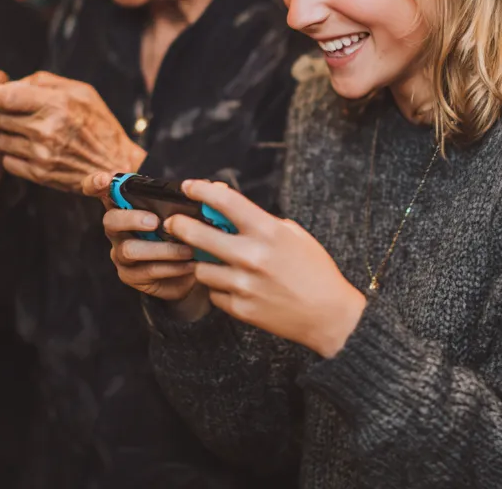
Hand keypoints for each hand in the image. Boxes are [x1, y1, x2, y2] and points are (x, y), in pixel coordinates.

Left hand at [0, 72, 144, 192]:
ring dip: (6, 134)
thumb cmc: (98, 123)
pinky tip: (32, 149)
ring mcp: (41, 154)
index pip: (4, 96)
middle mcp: (46, 129)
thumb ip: (36, 80)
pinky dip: (14, 153)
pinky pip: (7, 160)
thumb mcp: (78, 90)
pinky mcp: (38, 174)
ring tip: (28, 132)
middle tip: (8, 112)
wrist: (116, 164)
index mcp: (57, 103)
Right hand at [88, 172, 209, 319]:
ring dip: (162, 249)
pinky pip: (147, 271)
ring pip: (130, 250)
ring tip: (187, 250)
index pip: (102, 190)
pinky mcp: (131, 275)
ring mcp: (121, 253)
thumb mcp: (190, 214)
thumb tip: (218, 187)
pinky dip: (171, 267)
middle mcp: (118, 228)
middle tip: (155, 222)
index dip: (97, 182)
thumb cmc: (183, 233)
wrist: (189, 271)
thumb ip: (199, 199)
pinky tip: (190, 265)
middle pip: (111, 220)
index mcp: (128, 204)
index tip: (104, 179)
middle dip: (132, 219)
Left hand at [166, 179, 366, 358]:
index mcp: (268, 232)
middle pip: (197, 235)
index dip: (201, 190)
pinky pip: (214, 292)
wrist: (328, 314)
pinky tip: (234, 284)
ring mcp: (243, 284)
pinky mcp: (240, 308)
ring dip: (204, 262)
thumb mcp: (293, 234)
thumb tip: (227, 206)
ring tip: (216, 261)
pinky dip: (219, 287)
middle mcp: (251, 256)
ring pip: (201, 268)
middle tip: (173, 222)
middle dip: (179, 225)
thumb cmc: (314, 269)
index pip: (225, 201)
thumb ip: (260, 221)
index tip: (189, 186)